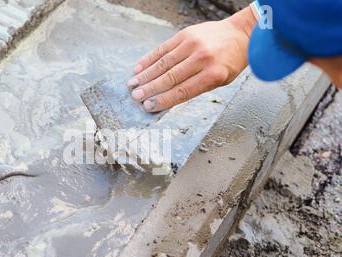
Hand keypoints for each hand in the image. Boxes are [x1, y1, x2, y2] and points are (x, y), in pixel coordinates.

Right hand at [128, 7, 256, 111]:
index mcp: (213, 74)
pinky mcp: (185, 34)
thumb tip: (168, 99)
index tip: (149, 106)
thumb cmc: (230, 62)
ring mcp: (193, 44)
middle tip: (136, 97)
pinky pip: (163, 48)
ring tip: (133, 84)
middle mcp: (202, 58)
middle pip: (170, 77)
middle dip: (150, 89)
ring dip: (146, 75)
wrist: (240, 34)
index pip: (182, 91)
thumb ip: (196, 88)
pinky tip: (139, 67)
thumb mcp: (220, 81)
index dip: (163, 100)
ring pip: (164, 62)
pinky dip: (150, 58)